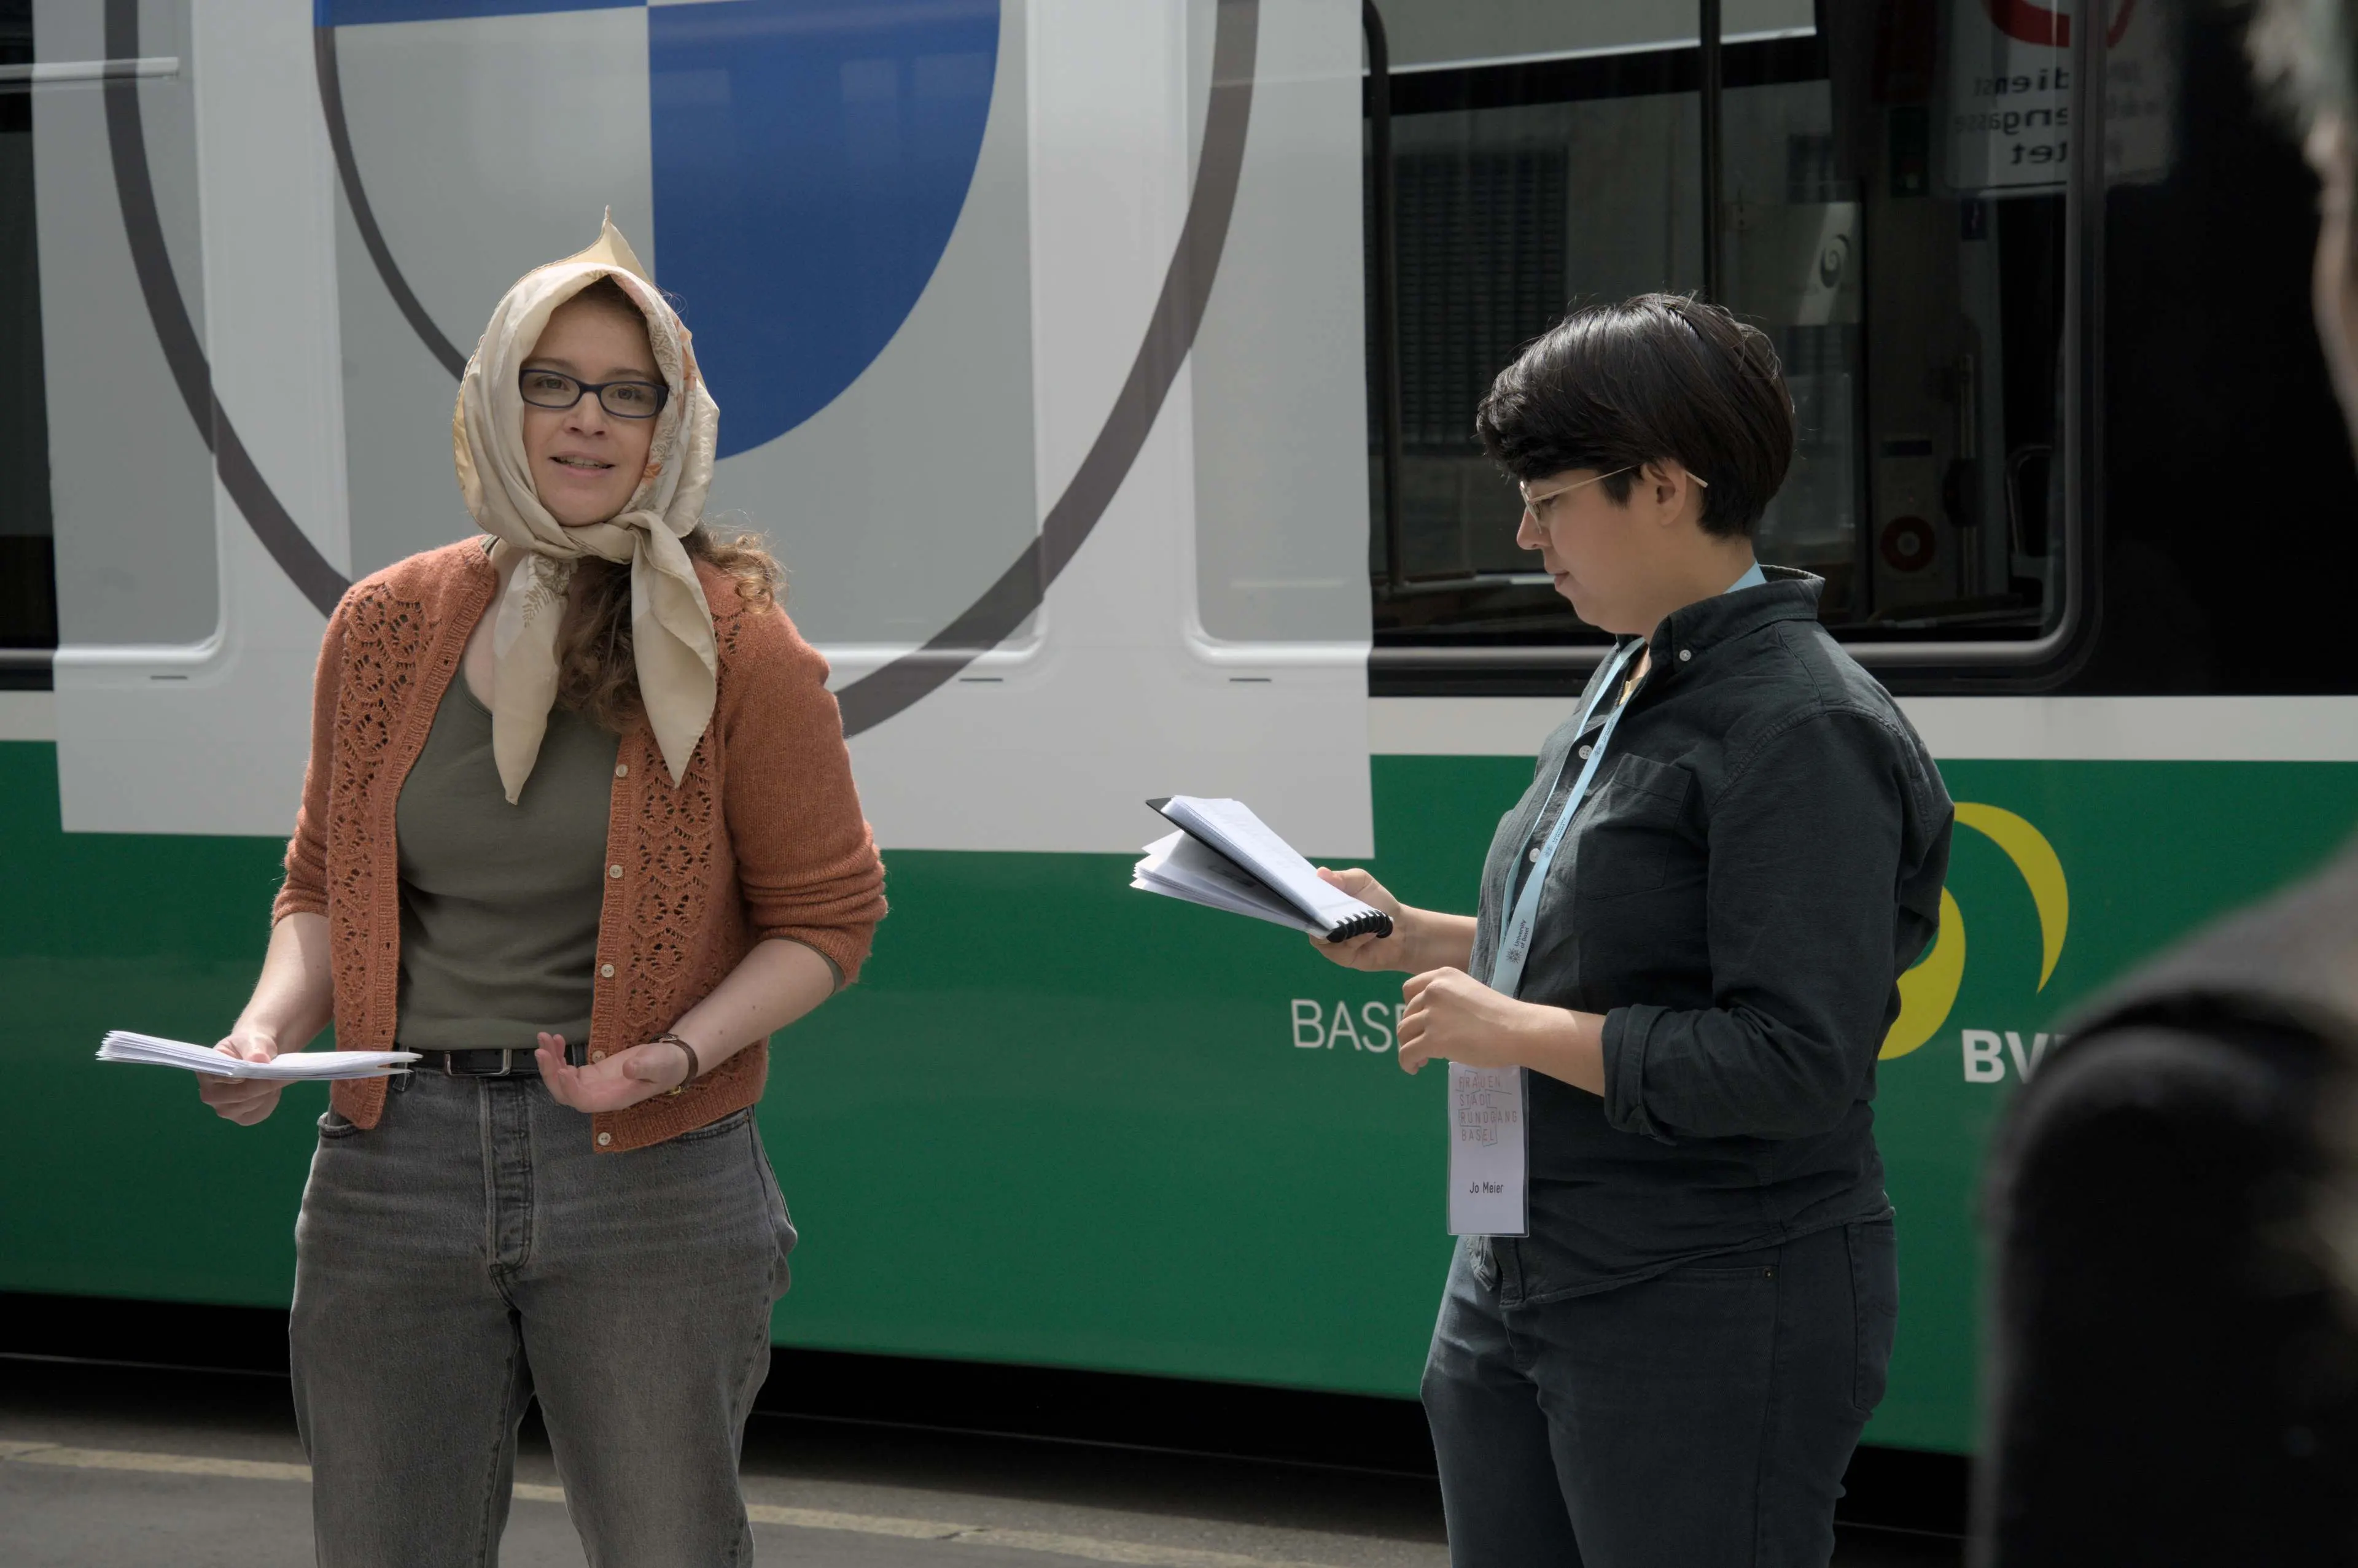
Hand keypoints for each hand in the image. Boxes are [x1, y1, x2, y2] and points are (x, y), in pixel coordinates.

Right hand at [199, 1027, 283, 1124]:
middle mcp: (210, 1095)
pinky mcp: (241, 1117)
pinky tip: (271, 1089)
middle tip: (281, 1071)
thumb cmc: (250, 1044)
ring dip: (269, 1091)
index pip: (225, 1079)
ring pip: (253, 1105)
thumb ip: (254, 1049)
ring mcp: (224, 1109)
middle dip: (264, 1084)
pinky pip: (260, 1113)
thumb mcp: (252, 1040)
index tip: (264, 1065)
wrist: (258, 1054)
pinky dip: (271, 1101)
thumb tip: (259, 1060)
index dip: (247, 1075)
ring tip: (275, 1076)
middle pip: (241, 1096)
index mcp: (206, 1072)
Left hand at [534, 1032, 692, 1113]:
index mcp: (613, 1099)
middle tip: (542, 1049)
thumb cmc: (667, 1065)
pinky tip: (557, 1039)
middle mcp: (598, 1096)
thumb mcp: (660, 1064)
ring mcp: (592, 1085)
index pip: (584, 1101)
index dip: (571, 1090)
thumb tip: (628, 1069)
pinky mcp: (590, 1073)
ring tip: (544, 1038)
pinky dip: (558, 1055)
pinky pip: (567, 1069)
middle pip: (565, 1094)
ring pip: (562, 1081)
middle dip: (550, 1074)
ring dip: (550, 1062)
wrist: (669, 1060)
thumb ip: (645, 1067)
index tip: (563, 1070)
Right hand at [1306, 868, 1419, 970]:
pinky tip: (1369, 933)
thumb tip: (1320, 873)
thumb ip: (1343, 878)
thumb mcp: (1362, 882)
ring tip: (1361, 920)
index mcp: (1322, 903)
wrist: (1401, 929)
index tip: (1296, 888)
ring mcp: (1328, 941)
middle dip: (1316, 911)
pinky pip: (1337, 948)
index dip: (1298, 894)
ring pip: (1320, 935)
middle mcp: (1320, 922)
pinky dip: (1354, 939)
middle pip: (1306, 918)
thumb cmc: (1379, 903)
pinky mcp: (1338, 956)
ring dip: (1341, 926)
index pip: (1302, 899)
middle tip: (1331, 905)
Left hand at [1397, 967, 1546, 1075]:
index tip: (1421, 1021)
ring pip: (1403, 1033)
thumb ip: (1449, 1000)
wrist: (1516, 1030)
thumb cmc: (1501, 1015)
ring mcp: (1432, 1015)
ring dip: (1409, 1046)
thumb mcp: (1469, 993)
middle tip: (1425, 1044)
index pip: (1409, 989)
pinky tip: (1415, 1068)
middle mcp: (1433, 991)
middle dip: (1413, 1031)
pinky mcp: (1433, 1040)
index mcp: (1443, 976)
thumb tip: (1434, 1021)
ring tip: (1423, 1058)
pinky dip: (1406, 1063)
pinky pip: (1406, 1053)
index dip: (1410, 1008)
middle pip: (1407, 1014)